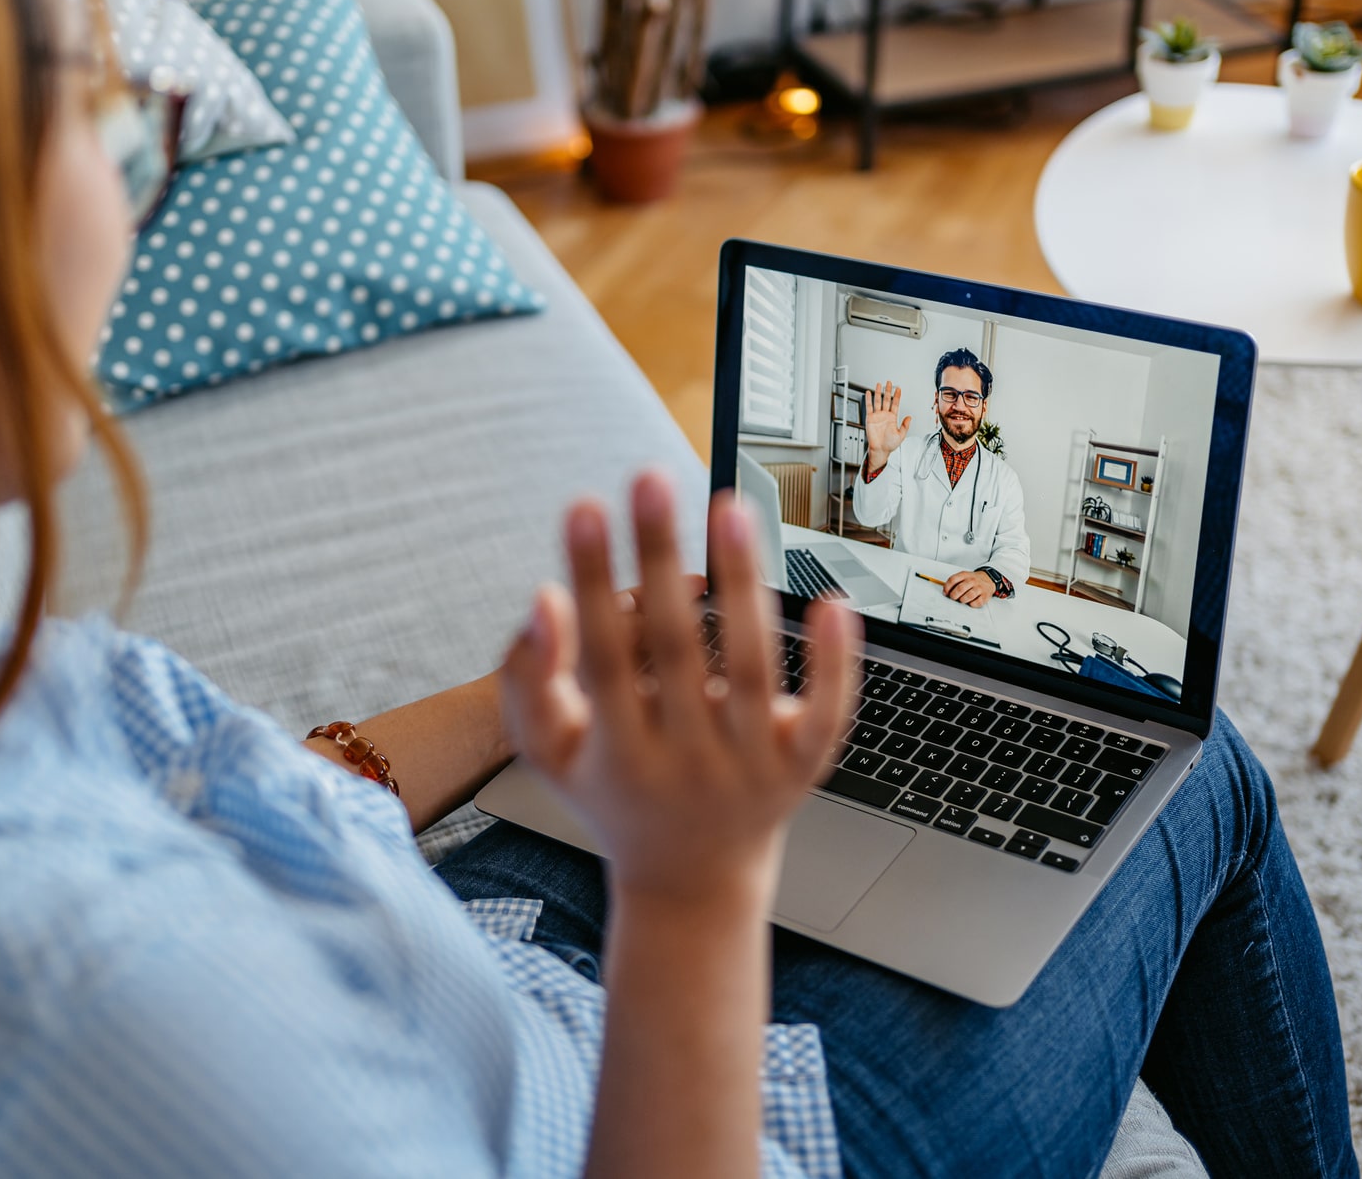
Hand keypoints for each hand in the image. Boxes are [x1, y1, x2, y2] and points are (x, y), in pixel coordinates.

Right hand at [500, 471, 860, 906]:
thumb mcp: (548, 751)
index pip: (601, 655)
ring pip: (751, 668)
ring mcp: (750, 766)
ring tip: (730, 506)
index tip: (585, 505)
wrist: (692, 883)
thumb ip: (528, 676)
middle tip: (651, 477)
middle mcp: (685, 761)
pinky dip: (833, 659)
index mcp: (617, 753)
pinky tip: (831, 598)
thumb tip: (544, 597)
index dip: (591, 579)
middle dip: (660, 559)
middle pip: (674, 650)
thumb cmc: (613, 794)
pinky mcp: (803, 767)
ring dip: (742, 583)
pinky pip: (827, 711)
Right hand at [863, 380, 909, 471]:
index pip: (895, 404)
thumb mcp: (901, 435)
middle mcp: (885, 415)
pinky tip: (868, 393)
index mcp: (893, 418)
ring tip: (879, 385)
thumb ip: (905, 426)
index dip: (897, 396)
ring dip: (879, 393)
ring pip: (878, 401)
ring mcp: (877, 416)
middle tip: (889, 383)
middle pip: (887, 399)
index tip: (899, 389)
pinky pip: (869, 407)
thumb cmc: (890, 444)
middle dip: (888, 391)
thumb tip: (909, 417)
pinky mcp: (870, 418)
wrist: (880, 449)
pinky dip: (868, 400)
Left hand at [942, 570, 994, 606]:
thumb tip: (945, 592)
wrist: (988, 579)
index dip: (947, 588)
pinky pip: (976, 603)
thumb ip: (954, 582)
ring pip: (968, 596)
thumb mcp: (963, 576)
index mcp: (965, 575)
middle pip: (960, 588)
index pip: (953, 580)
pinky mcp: (985, 596)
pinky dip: (971, 604)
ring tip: (962, 600)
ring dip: (962, 600)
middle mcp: (972, 580)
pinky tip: (970, 601)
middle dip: (954, 595)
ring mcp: (979, 588)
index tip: (945, 593)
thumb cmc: (973, 580)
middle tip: (953, 597)